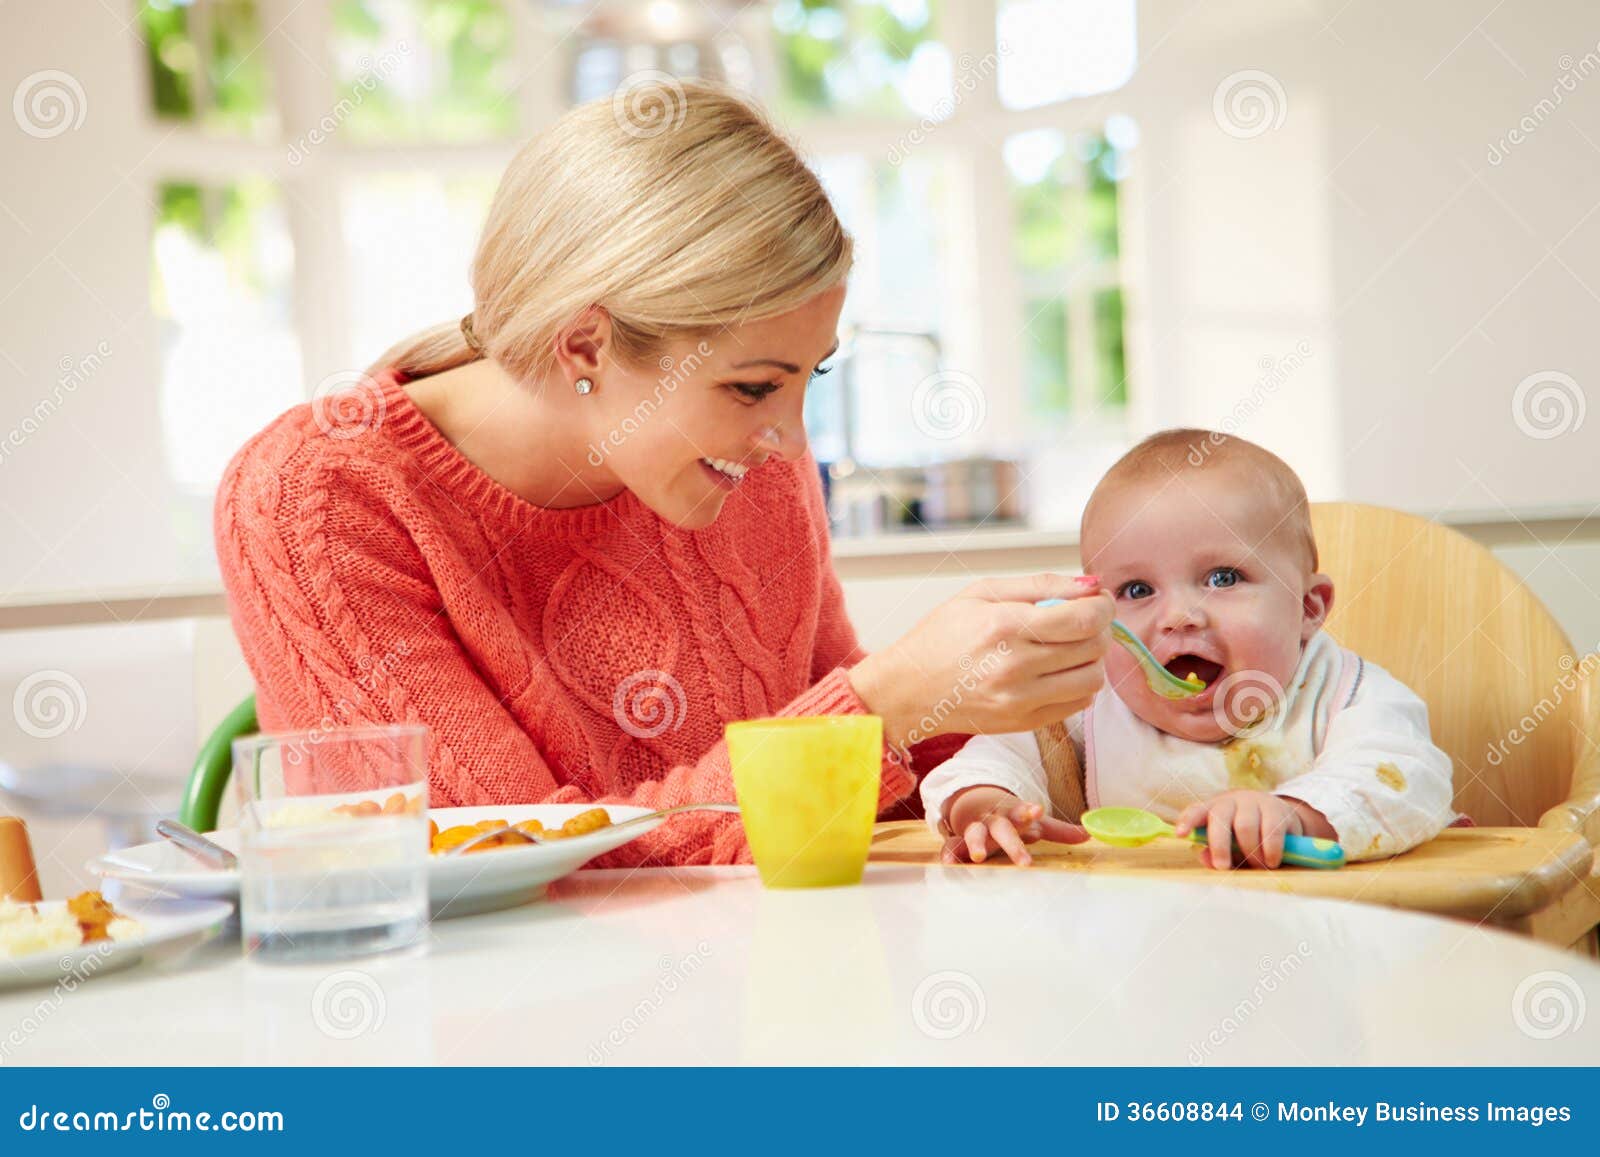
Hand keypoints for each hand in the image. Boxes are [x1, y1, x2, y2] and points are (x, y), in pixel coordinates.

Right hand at [849, 573, 1112, 747]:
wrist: (908, 689)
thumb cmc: (942, 635)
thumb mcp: (981, 593)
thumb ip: (1040, 584)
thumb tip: (1091, 584)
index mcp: (1005, 627)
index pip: (1084, 619)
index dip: (1103, 606)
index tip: (1099, 599)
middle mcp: (1015, 667)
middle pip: (1094, 647)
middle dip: (1100, 627)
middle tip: (1085, 619)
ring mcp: (1020, 700)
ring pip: (1093, 679)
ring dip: (1093, 658)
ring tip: (1072, 646)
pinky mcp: (1024, 723)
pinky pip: (1078, 704)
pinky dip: (1080, 684)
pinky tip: (1059, 670)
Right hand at [940, 785, 1088, 865]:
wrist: (977, 805)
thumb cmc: (1012, 819)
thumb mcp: (1034, 822)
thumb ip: (1059, 831)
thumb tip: (1089, 834)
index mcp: (1014, 815)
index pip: (1023, 812)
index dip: (1030, 812)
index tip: (1037, 810)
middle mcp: (995, 821)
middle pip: (1003, 829)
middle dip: (1012, 844)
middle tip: (1024, 861)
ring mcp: (976, 829)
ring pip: (974, 833)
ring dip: (975, 844)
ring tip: (978, 857)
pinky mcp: (960, 840)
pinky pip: (952, 845)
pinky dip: (949, 853)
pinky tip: (948, 864)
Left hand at [1174, 791, 1332, 869]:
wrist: (1282, 818)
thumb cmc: (1247, 836)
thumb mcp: (1230, 846)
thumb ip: (1215, 853)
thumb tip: (1205, 859)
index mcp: (1213, 809)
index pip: (1196, 811)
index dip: (1188, 821)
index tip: (1180, 834)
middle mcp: (1231, 802)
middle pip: (1220, 819)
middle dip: (1219, 845)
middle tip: (1223, 866)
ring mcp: (1254, 802)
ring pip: (1245, 826)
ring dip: (1250, 852)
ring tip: (1258, 867)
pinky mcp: (1277, 809)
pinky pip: (1271, 830)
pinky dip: (1270, 850)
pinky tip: (1271, 861)